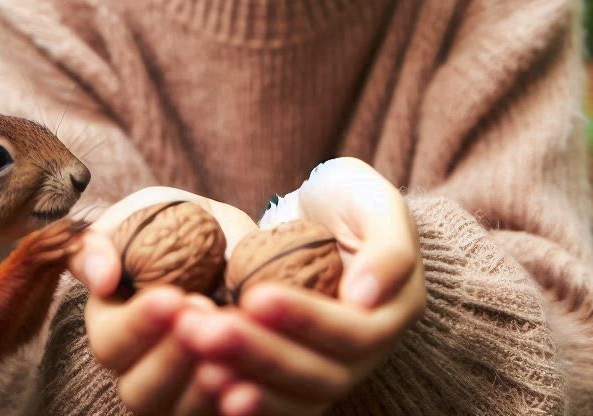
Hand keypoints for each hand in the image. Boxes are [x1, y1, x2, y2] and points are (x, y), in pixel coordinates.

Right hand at [67, 186, 257, 415]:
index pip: (110, 342)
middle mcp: (137, 369)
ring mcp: (176, 392)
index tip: (173, 297)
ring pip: (177, 412)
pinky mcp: (213, 401)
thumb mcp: (137, 217)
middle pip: (139, 390)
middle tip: (206, 319)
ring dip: (200, 388)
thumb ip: (104, 243)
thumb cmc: (172, 220)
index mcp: (111, 325)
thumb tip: (102, 279)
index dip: (139, 325)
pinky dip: (234, 404)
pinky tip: (252, 383)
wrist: (228, 233)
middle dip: (173, 357)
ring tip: (230, 356)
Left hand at [172, 158, 424, 414]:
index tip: (255, 297)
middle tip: (204, 332)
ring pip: (295, 396)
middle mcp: (367, 353)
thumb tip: (365, 299)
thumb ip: (388, 248)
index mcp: (395, 312)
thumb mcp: (378, 203)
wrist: (326, 213)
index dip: (307, 320)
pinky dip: (242, 395)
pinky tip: (204, 381)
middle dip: (260, 355)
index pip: (354, 333)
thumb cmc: (353, 198)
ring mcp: (333, 369)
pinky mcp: (297, 377)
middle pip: (320, 376)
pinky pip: (275, 399)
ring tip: (197, 360)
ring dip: (244, 378)